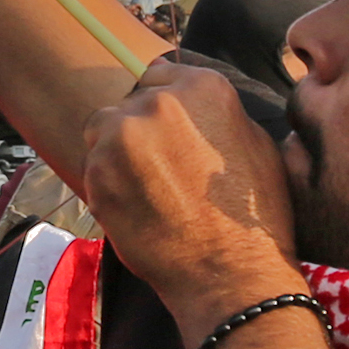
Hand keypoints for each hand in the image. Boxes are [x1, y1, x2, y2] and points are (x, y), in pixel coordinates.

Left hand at [80, 59, 300, 329]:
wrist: (230, 273)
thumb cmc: (254, 216)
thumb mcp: (255, 144)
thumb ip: (216, 113)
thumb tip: (190, 105)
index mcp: (202, 87)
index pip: (159, 75)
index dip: (159, 104)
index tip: (163, 128)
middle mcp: (157, 103)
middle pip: (128, 103)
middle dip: (138, 131)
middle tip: (157, 169)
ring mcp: (121, 136)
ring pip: (103, 132)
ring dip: (116, 155)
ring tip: (146, 191)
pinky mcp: (96, 173)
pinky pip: (92, 168)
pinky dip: (106, 185)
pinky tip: (135, 209)